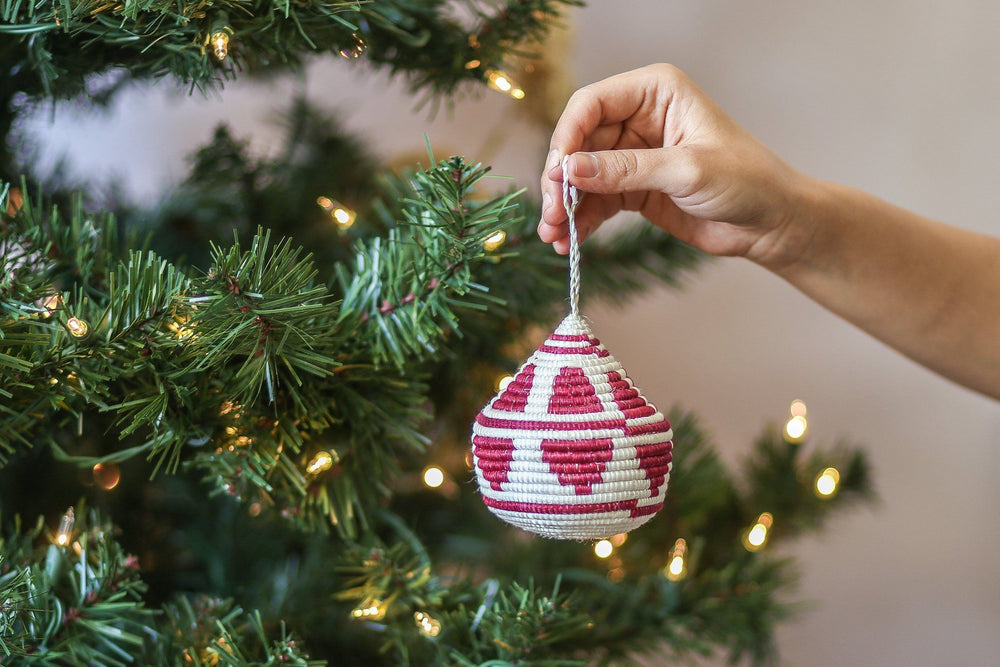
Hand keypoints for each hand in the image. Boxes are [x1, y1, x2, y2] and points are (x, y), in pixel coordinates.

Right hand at [538, 63, 808, 268]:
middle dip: (561, 180)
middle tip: (552, 214)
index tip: (557, 175)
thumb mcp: (686, 171)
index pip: (592, 104)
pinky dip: (580, 220)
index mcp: (656, 92)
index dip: (568, 137)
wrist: (772, 223)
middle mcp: (639, 117)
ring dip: (564, 205)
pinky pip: (595, 200)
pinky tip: (568, 241)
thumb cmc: (747, 181)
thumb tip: (571, 171)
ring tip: (554, 236)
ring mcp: (633, 154)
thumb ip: (626, 170)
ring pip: (582, 175)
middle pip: (579, 142)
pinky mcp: (633, 188)